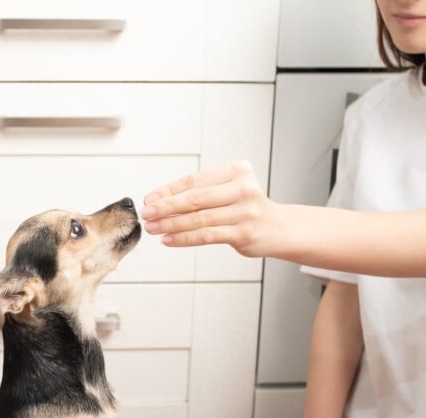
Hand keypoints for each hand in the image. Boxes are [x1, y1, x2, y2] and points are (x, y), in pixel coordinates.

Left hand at [141, 160, 279, 256]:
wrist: (278, 227)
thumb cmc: (246, 206)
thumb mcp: (229, 189)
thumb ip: (202, 191)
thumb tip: (159, 199)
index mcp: (238, 170)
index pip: (195, 180)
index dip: (169, 190)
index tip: (150, 198)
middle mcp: (243, 188)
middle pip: (195, 198)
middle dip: (166, 207)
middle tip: (147, 213)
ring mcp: (245, 211)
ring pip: (198, 219)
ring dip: (170, 224)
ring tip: (153, 228)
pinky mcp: (244, 233)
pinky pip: (206, 236)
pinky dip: (184, 238)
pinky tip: (168, 240)